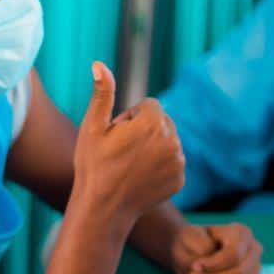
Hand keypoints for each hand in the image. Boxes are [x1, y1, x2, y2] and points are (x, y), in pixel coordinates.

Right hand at [72, 62, 184, 228]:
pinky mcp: (180, 179)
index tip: (116, 135)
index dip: (129, 118)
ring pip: (167, 141)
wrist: (103, 209)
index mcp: (154, 122)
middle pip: (161, 121)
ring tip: (129, 165)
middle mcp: (173, 140)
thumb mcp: (93, 126)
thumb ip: (103, 93)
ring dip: (153, 147)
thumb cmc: (93, 165)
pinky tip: (140, 177)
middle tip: (121, 150)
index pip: (148, 105)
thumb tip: (99, 64)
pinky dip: (159, 166)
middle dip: (144, 130)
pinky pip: (171, 161)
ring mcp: (178, 162)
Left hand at [172, 223, 261, 273]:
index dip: (214, 265)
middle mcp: (254, 251)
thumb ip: (202, 246)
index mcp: (241, 233)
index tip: (194, 267)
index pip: (235, 255)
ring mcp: (254, 270)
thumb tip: (211, 260)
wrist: (191, 253)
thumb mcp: (191, 237)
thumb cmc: (192, 242)